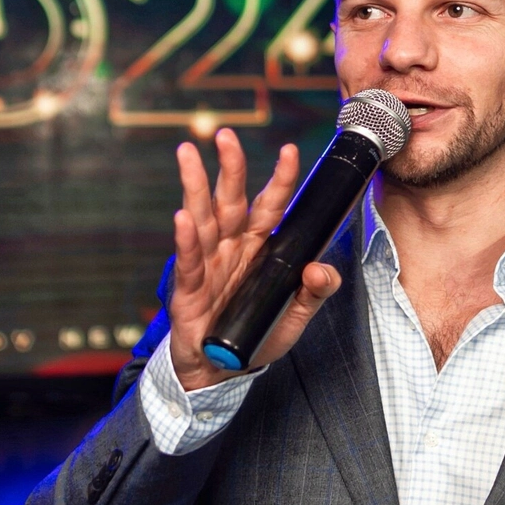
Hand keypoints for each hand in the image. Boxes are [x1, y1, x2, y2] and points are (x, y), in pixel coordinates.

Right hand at [169, 128, 341, 390]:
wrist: (222, 369)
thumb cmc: (258, 335)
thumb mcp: (296, 316)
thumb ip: (315, 292)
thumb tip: (321, 268)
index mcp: (260, 248)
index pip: (272, 206)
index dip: (280, 179)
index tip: (289, 151)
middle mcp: (233, 248)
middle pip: (232, 200)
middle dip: (229, 167)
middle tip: (225, 135)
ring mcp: (209, 264)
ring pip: (203, 219)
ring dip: (196, 187)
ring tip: (188, 155)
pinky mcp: (189, 287)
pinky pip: (190, 260)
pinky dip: (186, 239)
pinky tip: (183, 218)